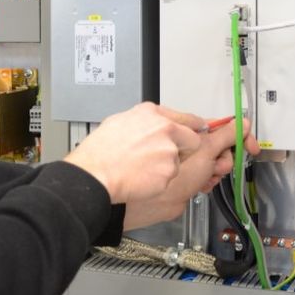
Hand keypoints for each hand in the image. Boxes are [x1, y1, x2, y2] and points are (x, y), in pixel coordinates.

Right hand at [63, 102, 204, 203]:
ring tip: (141, 169)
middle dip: (182, 149)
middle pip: (192, 140)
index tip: (199, 130)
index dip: (193, 127)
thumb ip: (143, 121)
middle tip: (162, 157)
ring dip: (166, 167)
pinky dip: (159, 180)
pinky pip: (169, 177)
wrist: (96, 174)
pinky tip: (141, 178)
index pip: (187, 118)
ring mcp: (169, 151)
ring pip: (178, 161)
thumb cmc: (100, 151)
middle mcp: (165, 129)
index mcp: (152, 113)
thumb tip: (151, 124)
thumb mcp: (119, 121)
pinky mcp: (169, 172)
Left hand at [123, 117, 259, 230]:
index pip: (215, 125)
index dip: (235, 135)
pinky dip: (203, 180)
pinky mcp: (176, 175)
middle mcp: (177, 139)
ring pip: (208, 162)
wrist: (140, 202)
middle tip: (218, 167)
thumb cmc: (160, 172)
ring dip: (212, 171)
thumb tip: (241, 123)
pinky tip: (199, 186)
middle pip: (214, 144)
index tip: (249, 145)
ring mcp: (176, 158)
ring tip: (205, 179)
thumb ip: (224, 136)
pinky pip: (199, 174)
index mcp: (180, 125)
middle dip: (221, 157)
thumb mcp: (202, 151)